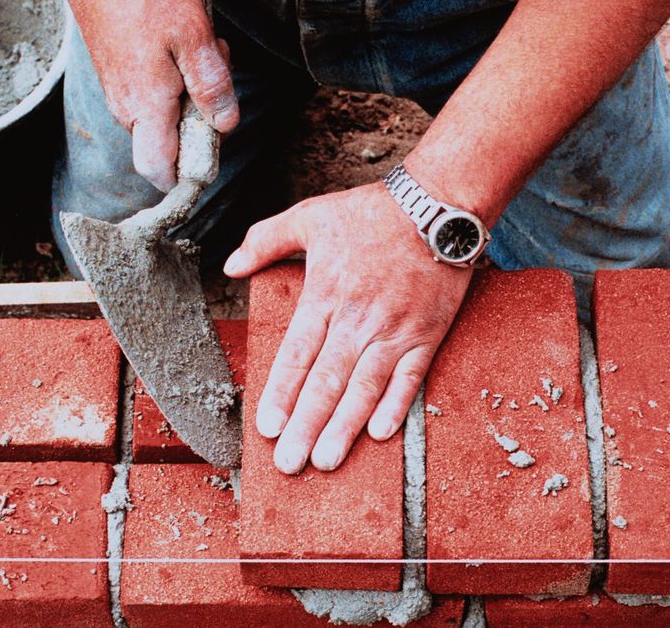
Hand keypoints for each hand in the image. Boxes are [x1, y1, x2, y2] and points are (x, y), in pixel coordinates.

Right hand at [62, 0, 237, 189]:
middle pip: (171, 148)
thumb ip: (212, 84)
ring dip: (191, 98)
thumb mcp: (193, 36)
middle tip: (212, 79)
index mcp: (147, 107)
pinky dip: (177, 84)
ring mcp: (122, 99)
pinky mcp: (121, 84)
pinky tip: (182, 51)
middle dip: (200, 123)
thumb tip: (225, 124)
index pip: (161, 172)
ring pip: (166, 122)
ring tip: (198, 54)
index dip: (187, 176)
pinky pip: (156, 102)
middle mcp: (128, 112)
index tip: (210, 153)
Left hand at [223, 183, 472, 473]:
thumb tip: (231, 265)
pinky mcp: (427, 334)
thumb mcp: (311, 215)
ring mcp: (394, 330)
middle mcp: (357, 319)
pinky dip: (395, 405)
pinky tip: (379, 433)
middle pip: (326, 382)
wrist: (438, 205)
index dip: (281, 394)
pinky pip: (410, 377)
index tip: (267, 428)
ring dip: (344, 427)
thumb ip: (266, 240)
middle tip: (289, 464)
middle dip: (306, 426)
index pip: (297, 355)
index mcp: (325, 294)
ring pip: (364, 387)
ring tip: (326, 460)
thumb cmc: (371, 212)